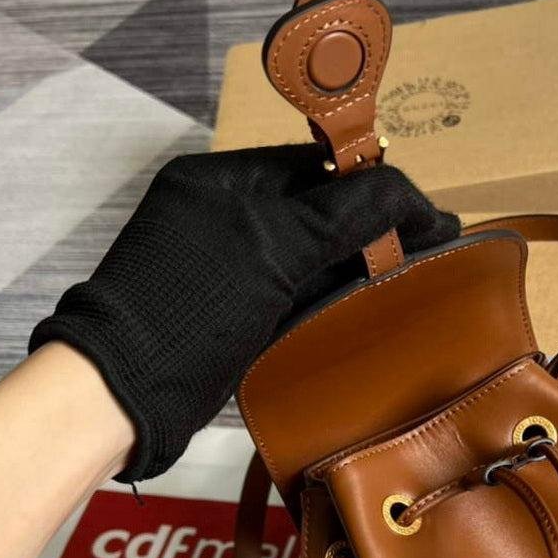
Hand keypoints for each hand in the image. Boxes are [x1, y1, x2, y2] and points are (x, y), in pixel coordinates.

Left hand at [28, 145, 459, 481]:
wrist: (127, 391)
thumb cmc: (194, 303)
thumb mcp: (275, 246)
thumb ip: (343, 213)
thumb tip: (408, 193)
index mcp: (224, 179)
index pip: (319, 167)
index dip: (377, 187)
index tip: (430, 219)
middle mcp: (225, 216)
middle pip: (318, 211)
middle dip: (373, 229)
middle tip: (431, 251)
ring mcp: (228, 268)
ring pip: (309, 257)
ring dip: (357, 265)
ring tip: (412, 279)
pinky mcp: (233, 315)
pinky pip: (295, 295)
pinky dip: (331, 299)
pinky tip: (367, 309)